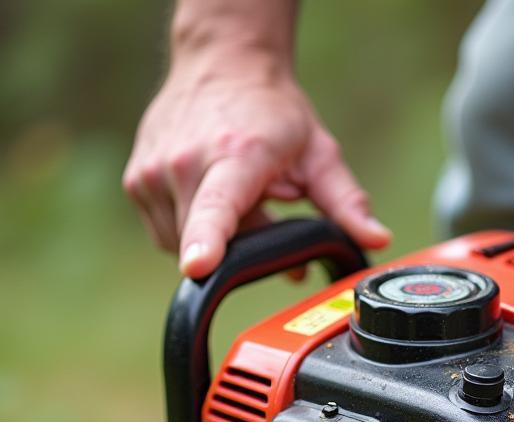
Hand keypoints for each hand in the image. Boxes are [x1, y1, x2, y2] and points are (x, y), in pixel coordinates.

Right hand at [123, 60, 390, 276]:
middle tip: (270, 208)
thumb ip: (347, 204)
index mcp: (234, 156)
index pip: (216, 208)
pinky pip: (167, 234)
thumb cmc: (272, 112)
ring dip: (218, 237)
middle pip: (211, 245)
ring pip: (185, 246)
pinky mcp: (136, 183)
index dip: (208, 242)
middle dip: (243, 246)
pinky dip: (193, 228)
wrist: (221, 63)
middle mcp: (184, 163)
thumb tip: (377, 239)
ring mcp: (153, 173)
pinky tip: (214, 197)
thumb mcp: (320, 155)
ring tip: (240, 197)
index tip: (199, 266)